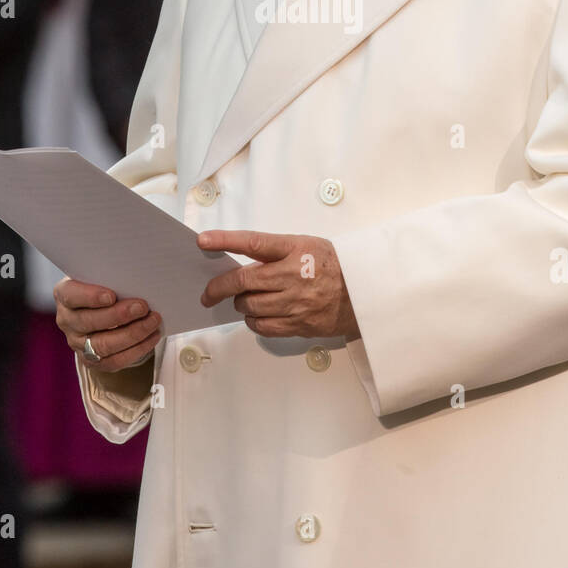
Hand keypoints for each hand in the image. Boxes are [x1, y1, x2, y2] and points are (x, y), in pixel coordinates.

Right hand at [54, 276, 162, 371]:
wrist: (100, 308)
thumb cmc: (104, 286)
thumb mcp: (102, 277)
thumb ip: (112, 277)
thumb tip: (138, 279)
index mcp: (65, 295)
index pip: (71, 296)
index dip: (90, 297)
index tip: (112, 296)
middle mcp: (67, 320)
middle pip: (89, 322)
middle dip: (119, 315)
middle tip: (142, 307)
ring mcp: (77, 343)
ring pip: (103, 345)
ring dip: (132, 333)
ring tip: (153, 321)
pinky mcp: (92, 360)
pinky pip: (115, 360)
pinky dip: (137, 349)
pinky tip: (152, 336)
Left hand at [198, 231, 359, 340]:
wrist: (364, 293)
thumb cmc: (332, 265)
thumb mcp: (307, 246)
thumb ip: (276, 253)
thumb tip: (241, 263)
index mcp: (295, 249)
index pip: (254, 243)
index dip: (225, 240)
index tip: (202, 241)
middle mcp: (293, 275)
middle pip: (243, 281)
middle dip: (219, 287)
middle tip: (208, 293)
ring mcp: (296, 302)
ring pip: (249, 306)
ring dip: (240, 304)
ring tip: (245, 300)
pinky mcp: (298, 324)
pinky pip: (262, 326)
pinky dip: (252, 321)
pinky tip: (256, 315)